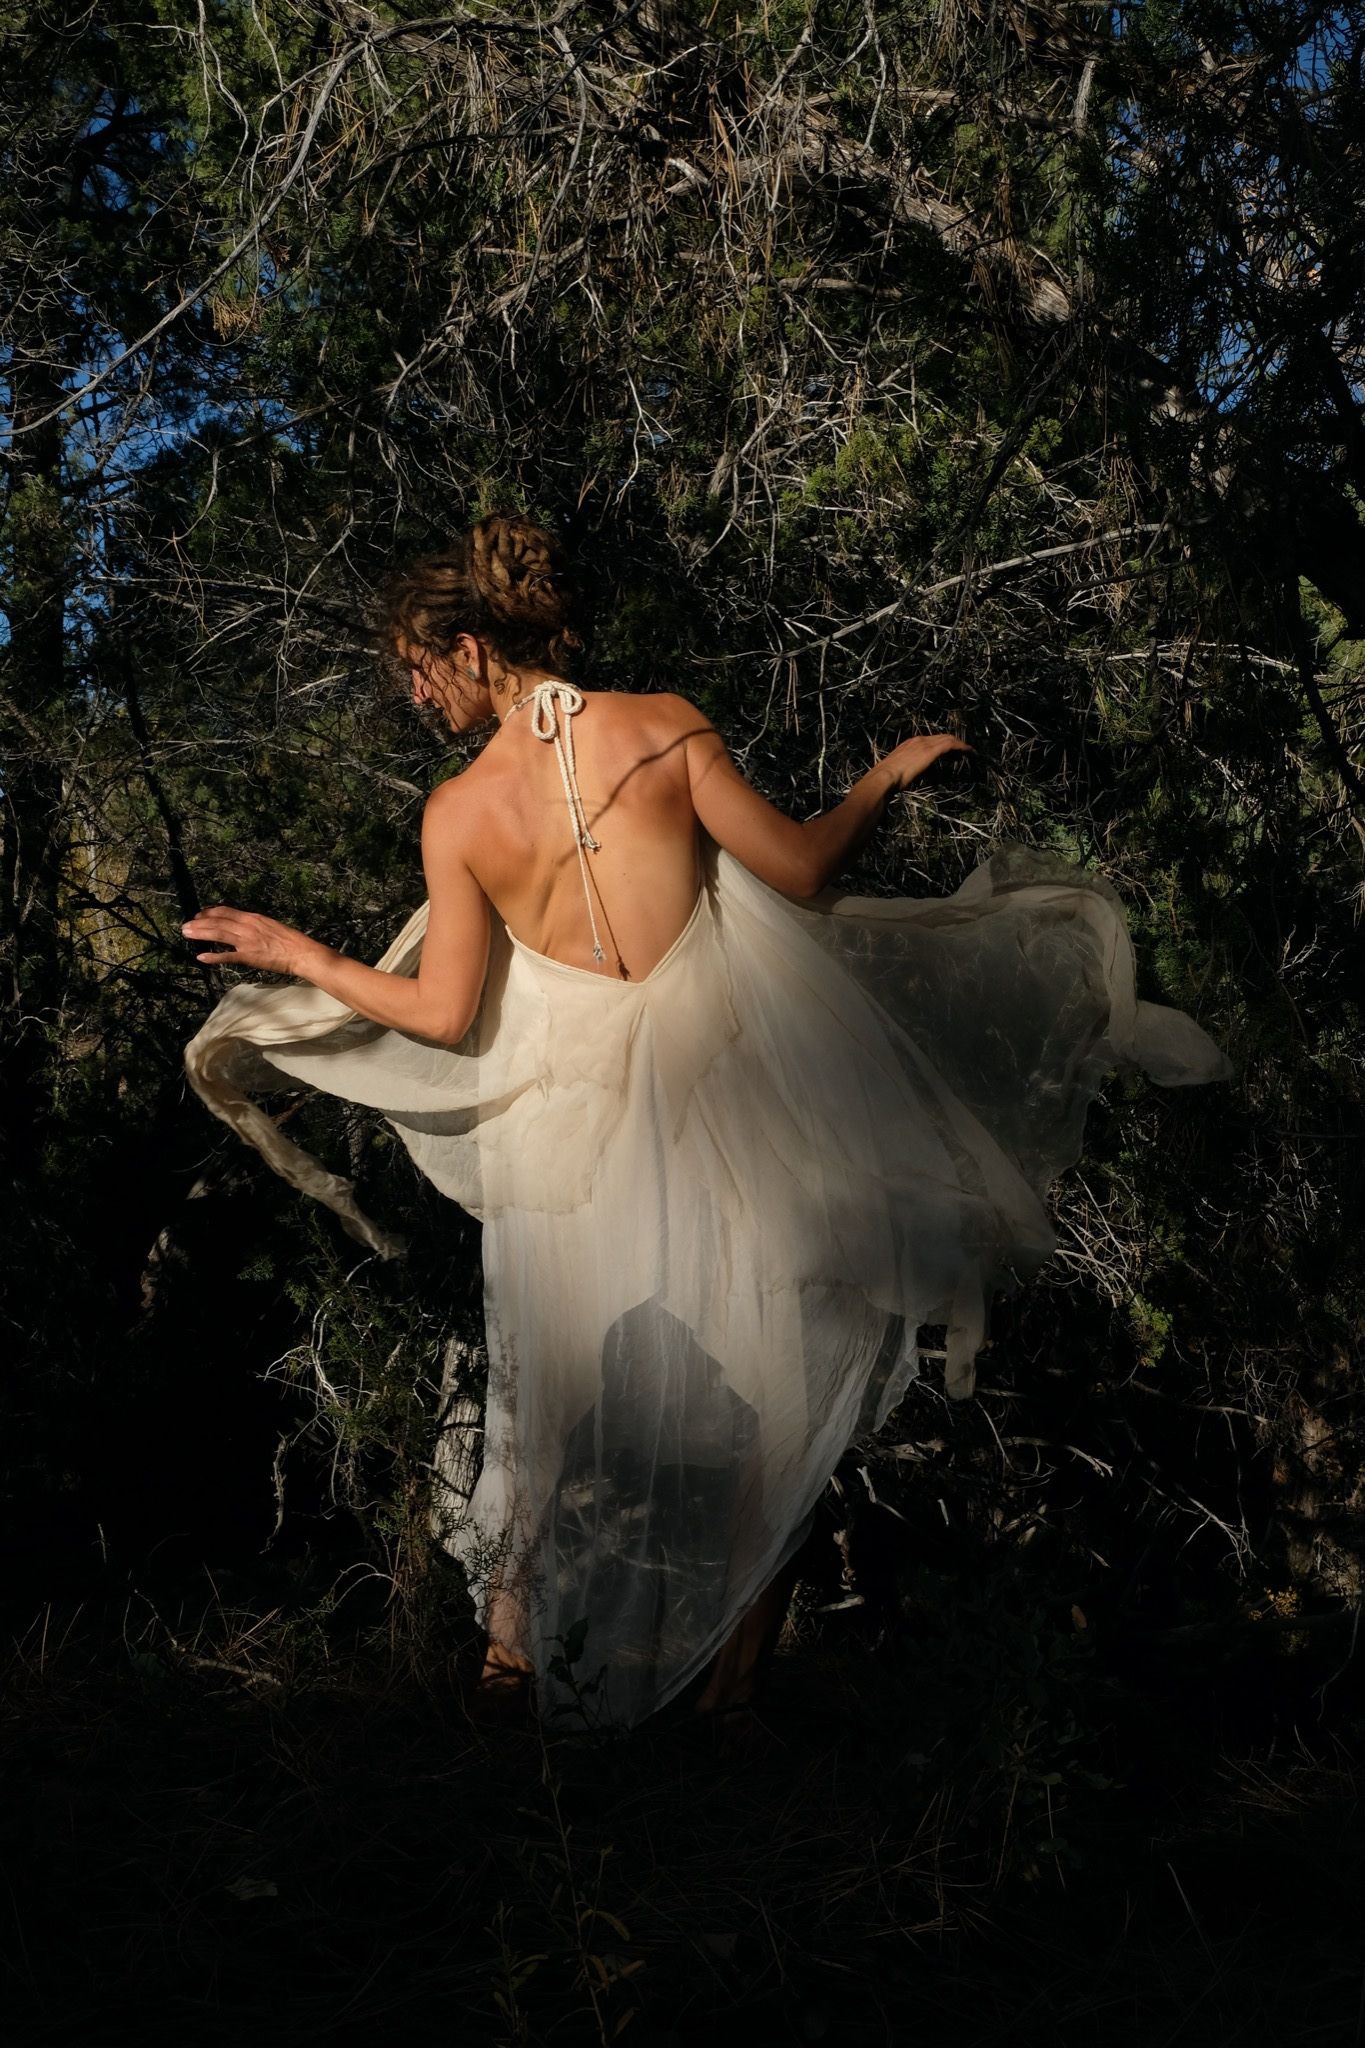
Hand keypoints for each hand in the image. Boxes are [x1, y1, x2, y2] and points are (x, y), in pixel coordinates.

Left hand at [181, 906, 320, 977]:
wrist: (301, 952)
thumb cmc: (290, 941)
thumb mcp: (270, 925)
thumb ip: (254, 925)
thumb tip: (241, 925)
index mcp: (252, 917)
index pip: (225, 911)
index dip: (209, 912)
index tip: (199, 915)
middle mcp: (247, 926)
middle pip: (217, 921)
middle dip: (199, 922)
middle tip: (185, 925)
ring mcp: (246, 941)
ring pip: (218, 933)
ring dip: (200, 933)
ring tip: (187, 934)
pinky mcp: (249, 956)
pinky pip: (227, 956)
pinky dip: (213, 956)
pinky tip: (201, 957)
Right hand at [879, 732, 974, 793]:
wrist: (884, 777)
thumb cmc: (887, 779)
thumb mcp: (898, 770)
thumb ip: (906, 769)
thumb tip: (908, 776)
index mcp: (909, 743)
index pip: (931, 740)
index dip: (942, 744)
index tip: (949, 752)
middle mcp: (918, 740)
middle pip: (941, 737)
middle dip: (953, 743)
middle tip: (962, 751)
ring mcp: (925, 744)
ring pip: (948, 739)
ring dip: (959, 745)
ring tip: (968, 751)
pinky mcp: (931, 751)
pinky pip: (951, 745)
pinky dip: (961, 747)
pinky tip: (969, 752)